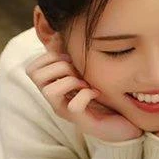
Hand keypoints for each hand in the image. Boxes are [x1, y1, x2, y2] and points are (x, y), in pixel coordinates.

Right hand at [25, 49, 142, 143]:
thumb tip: (60, 34)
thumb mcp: (89, 72)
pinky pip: (74, 105)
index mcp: (54, 85)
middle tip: (78, 72)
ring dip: (69, 81)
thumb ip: (75, 58)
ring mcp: (65, 110)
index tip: (72, 59)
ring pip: (48, 90)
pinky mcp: (81, 121)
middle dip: (59, 66)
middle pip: (35, 75)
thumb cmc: (107, 97)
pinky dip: (86, 95)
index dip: (50, 57)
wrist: (126, 124)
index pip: (32, 67)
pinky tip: (96, 93)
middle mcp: (55, 99)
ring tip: (85, 83)